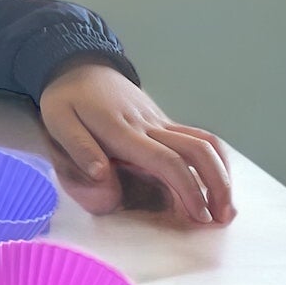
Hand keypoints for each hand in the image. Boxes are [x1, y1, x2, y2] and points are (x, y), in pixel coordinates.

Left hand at [37, 62, 233, 225]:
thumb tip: (101, 174)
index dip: (187, 188)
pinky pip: (198, 137)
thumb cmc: (66, 100)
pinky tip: (218, 181)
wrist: (79, 66)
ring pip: (205, 143)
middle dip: (216, 186)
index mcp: (123, 131)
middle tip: (221, 219)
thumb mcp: (59, 122)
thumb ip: (79, 148)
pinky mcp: (164, 121)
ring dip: (222, 174)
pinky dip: (215, 160)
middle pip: (198, 151)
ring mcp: (160, 122)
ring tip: (226, 207)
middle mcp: (150, 125)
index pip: (166, 160)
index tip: (199, 216)